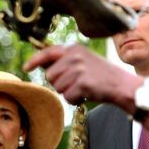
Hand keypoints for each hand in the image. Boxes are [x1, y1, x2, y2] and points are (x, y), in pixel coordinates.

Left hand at [24, 44, 138, 109]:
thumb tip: (41, 65)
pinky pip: (67, 97)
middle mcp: (75, 56)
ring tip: (83, 88)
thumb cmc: (101, 75)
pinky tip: (86, 94)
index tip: (26, 67)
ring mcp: (79, 69)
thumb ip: (64, 61)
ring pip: (57, 87)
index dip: (34, 60)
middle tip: (76, 83)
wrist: (123, 85)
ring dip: (68, 92)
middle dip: (59, 83)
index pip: (47, 52)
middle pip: (50, 75)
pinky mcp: (83, 83)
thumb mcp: (83, 60)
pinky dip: (75, 100)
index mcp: (74, 48)